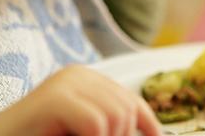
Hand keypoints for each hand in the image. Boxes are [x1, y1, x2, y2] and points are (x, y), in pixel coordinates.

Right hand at [0, 65, 160, 135]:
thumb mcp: (80, 129)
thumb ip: (105, 124)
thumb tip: (143, 132)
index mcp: (86, 79)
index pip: (130, 97)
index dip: (148, 121)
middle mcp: (79, 74)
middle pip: (127, 107)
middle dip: (124, 135)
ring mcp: (66, 83)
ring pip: (115, 116)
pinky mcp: (56, 98)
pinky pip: (96, 124)